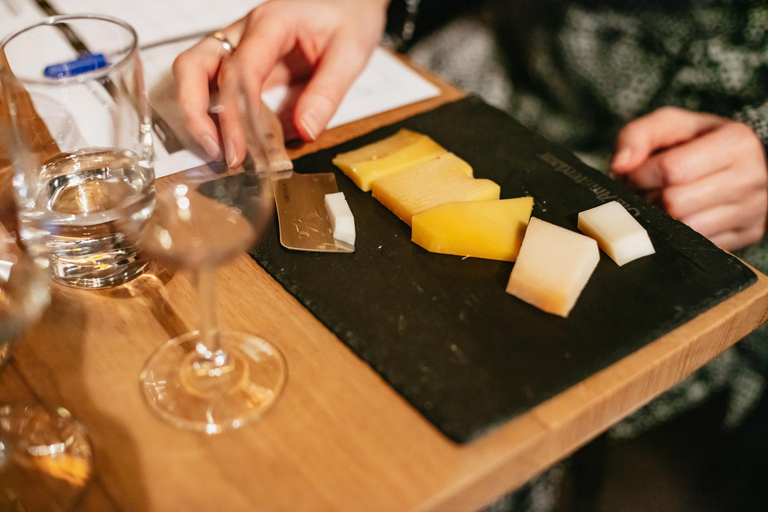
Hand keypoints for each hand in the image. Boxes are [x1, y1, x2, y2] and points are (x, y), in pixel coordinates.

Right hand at [172, 0, 387, 166]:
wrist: (348, 1)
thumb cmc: (348, 16)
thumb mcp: (350, 53)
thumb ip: (327, 93)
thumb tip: (305, 131)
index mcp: (271, 24)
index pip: (239, 71)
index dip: (234, 115)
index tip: (239, 149)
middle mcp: (244, 32)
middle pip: (194, 66)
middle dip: (195, 113)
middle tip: (216, 152)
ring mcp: (237, 47)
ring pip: (194, 75)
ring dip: (197, 116)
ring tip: (219, 153)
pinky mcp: (241, 64)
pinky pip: (213, 88)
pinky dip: (213, 116)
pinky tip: (231, 142)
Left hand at [612, 107, 767, 250]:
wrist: (736, 161)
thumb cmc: (695, 142)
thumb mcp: (668, 125)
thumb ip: (637, 135)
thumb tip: (620, 166)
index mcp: (735, 142)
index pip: (671, 170)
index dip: (642, 175)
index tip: (638, 174)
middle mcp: (752, 177)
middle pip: (675, 202)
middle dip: (649, 198)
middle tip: (647, 190)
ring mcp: (754, 209)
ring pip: (686, 228)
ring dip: (661, 219)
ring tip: (662, 202)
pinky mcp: (749, 234)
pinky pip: (699, 244)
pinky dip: (679, 234)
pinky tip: (679, 216)